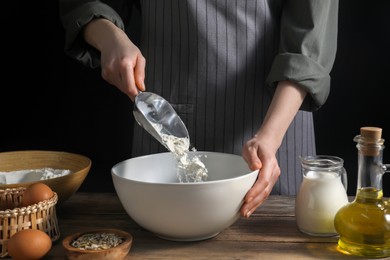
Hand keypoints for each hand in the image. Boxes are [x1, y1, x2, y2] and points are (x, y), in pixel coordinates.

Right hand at [84, 19, 145, 99]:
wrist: (111, 41)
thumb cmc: (127, 48)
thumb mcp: (139, 58)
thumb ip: (140, 74)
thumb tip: (141, 87)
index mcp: (124, 64)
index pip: (129, 87)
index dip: (135, 95)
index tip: (140, 98)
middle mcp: (114, 69)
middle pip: (125, 89)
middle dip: (132, 89)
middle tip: (137, 84)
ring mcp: (107, 72)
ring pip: (120, 87)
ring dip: (126, 85)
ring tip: (128, 73)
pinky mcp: (104, 75)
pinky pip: (115, 84)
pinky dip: (120, 82)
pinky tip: (121, 73)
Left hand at [239, 80, 306, 217]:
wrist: (266, 143)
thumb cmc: (257, 144)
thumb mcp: (251, 146)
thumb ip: (253, 156)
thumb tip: (255, 167)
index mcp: (270, 163)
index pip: (264, 180)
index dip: (255, 190)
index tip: (246, 198)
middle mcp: (273, 172)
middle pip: (264, 190)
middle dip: (254, 202)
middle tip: (243, 211)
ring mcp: (272, 178)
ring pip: (265, 194)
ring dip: (255, 205)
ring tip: (245, 213)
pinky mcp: (269, 181)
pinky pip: (263, 193)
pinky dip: (257, 201)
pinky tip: (250, 208)